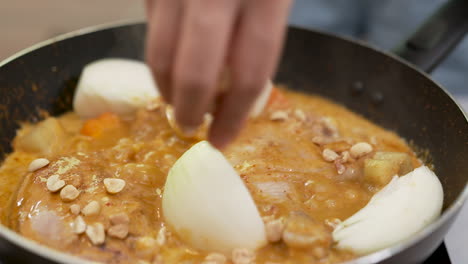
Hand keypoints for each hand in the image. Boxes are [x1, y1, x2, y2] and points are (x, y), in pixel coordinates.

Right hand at [145, 0, 292, 147]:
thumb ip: (258, 34)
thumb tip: (231, 90)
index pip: (249, 74)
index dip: (233, 116)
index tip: (222, 139)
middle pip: (196, 73)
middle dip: (190, 111)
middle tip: (190, 125)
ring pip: (161, 55)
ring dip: (167, 87)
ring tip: (177, 98)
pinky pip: (150, 27)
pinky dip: (160, 51)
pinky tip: (173, 56)